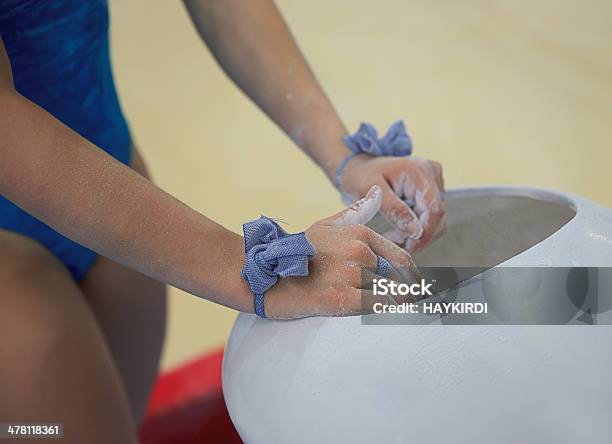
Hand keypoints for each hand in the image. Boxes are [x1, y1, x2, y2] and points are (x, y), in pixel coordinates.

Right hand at [263, 185, 419, 318]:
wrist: (263, 276)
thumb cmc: (295, 251)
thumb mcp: (325, 225)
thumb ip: (355, 213)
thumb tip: (377, 194)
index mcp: (359, 233)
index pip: (403, 259)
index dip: (414, 278)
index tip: (417, 291)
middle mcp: (358, 251)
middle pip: (400, 280)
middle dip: (407, 296)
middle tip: (414, 310)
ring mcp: (349, 274)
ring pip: (390, 296)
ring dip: (395, 308)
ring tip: (398, 318)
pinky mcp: (340, 298)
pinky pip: (375, 309)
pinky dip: (383, 315)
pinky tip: (381, 320)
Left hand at [339, 154, 445, 251]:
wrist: (359, 168)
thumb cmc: (361, 176)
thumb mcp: (371, 192)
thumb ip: (395, 210)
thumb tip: (416, 232)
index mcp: (418, 171)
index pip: (434, 209)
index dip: (425, 233)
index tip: (408, 247)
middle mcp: (431, 173)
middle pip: (438, 216)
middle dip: (419, 236)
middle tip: (395, 244)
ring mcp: (433, 180)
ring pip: (436, 219)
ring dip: (418, 234)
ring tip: (394, 238)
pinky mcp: (432, 189)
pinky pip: (431, 215)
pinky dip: (417, 228)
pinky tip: (399, 230)